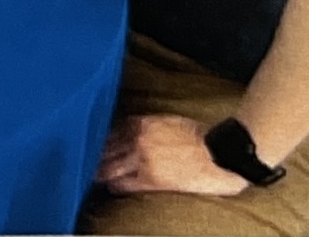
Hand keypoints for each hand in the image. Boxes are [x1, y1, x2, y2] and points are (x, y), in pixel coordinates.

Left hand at [94, 115, 249, 196]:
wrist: (220, 152)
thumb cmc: (199, 137)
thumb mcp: (167, 121)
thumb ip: (147, 126)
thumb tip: (135, 131)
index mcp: (140, 123)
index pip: (108, 131)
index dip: (100, 140)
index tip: (94, 145)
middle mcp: (136, 138)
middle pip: (104, 148)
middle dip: (96, 156)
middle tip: (88, 162)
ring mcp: (141, 159)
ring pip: (108, 167)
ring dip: (101, 172)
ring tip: (95, 177)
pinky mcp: (150, 178)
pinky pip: (122, 184)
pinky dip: (115, 186)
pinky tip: (112, 187)